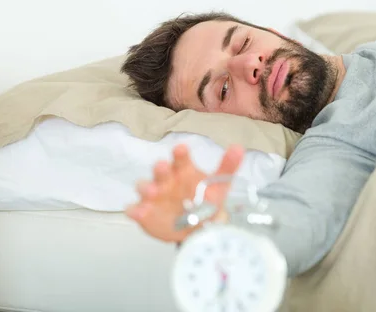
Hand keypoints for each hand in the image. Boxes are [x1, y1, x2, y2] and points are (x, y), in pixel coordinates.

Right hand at [126, 144, 244, 241]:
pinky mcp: (144, 213)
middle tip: (163, 166)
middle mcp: (166, 180)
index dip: (180, 153)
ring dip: (147, 188)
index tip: (182, 148)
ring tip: (153, 192)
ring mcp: (153, 196)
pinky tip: (138, 212)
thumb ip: (227, 167)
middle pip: (160, 171)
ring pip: (144, 187)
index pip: (181, 159)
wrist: (197, 228)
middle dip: (160, 169)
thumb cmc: (205, 200)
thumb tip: (239, 147)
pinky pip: (135, 210)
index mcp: (183, 171)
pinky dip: (135, 211)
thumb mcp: (219, 185)